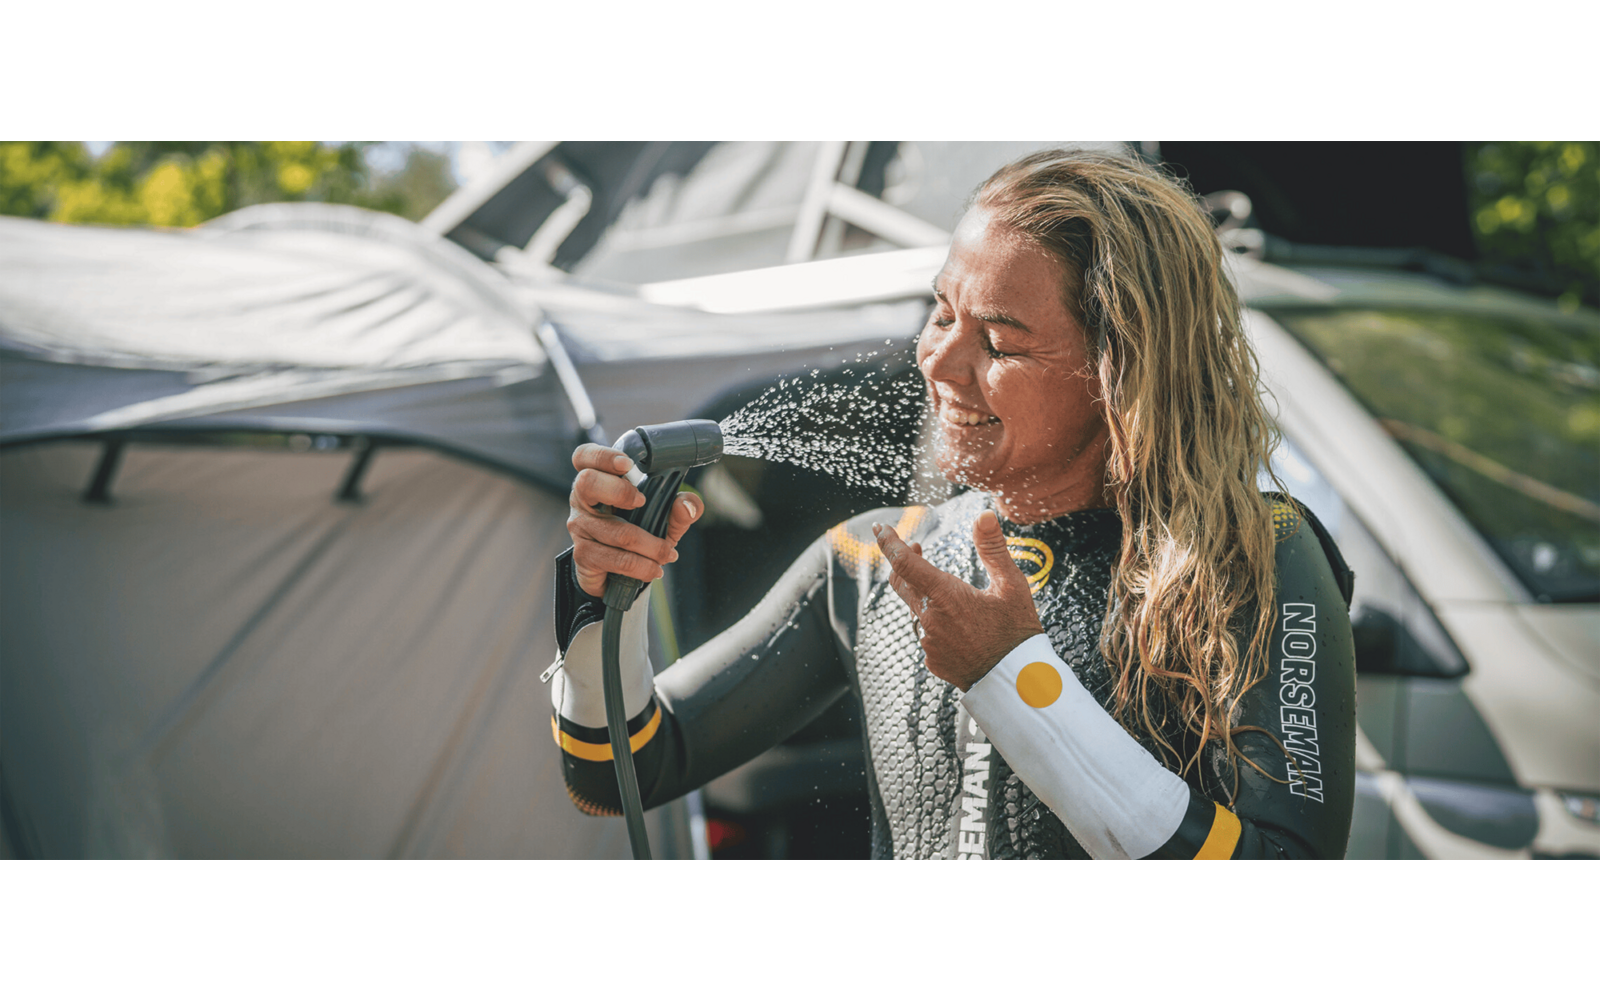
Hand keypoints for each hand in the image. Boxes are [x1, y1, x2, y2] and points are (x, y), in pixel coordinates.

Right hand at [568, 444, 703, 596]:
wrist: (617, 575)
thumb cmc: (639, 533)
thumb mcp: (665, 518)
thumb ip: (681, 508)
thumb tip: (686, 505)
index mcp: (599, 479)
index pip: (584, 456)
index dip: (602, 456)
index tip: (627, 464)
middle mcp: (582, 500)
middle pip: (587, 483)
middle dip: (620, 491)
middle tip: (643, 502)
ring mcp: (580, 528)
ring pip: (617, 531)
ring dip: (651, 546)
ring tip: (668, 554)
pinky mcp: (583, 555)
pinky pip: (617, 559)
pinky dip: (643, 566)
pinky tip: (654, 569)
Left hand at [874, 510, 1044, 690]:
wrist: (1018, 682)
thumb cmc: (1017, 632)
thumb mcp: (1012, 585)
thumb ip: (994, 548)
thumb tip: (984, 516)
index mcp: (945, 596)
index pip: (904, 562)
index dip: (889, 543)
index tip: (881, 529)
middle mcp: (930, 619)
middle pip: (901, 583)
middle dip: (903, 562)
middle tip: (914, 548)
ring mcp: (928, 642)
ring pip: (917, 610)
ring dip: (927, 596)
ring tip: (955, 595)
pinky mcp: (932, 660)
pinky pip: (927, 635)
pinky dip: (937, 623)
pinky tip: (961, 628)